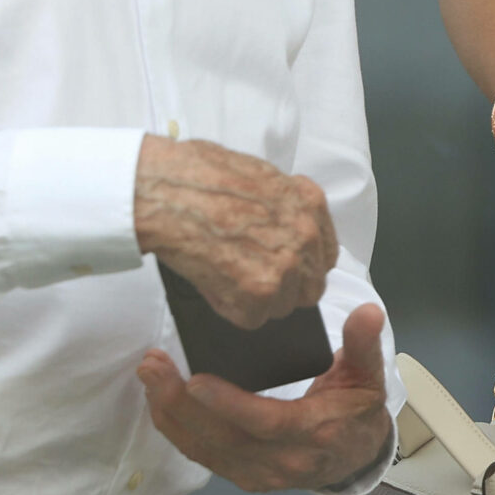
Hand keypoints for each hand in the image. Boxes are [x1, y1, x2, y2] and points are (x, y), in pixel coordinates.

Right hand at [134, 136, 336, 327]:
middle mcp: (306, 236)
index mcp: (309, 204)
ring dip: (256, 300)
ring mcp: (286, 266)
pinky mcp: (259, 293)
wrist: (169, 191)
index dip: (303, 266)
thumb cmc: (200, 176)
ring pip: (282, 306)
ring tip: (225, 272)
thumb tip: (280, 227)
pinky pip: (253, 318)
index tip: (286, 268)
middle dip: (285, 288)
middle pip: (311, 287)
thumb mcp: (260, 177)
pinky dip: (231, 308)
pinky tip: (214, 281)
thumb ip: (283, 207)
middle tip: (251, 277)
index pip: (325, 255)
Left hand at [140, 302, 392, 491]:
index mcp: (315, 433)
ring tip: (149, 375)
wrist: (357, 454)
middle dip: (183, 404)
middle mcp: (283, 461)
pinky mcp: (243, 476)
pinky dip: (177, 430)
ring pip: (207, 450)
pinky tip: (159, 400)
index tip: (196, 379)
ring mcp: (260, 474)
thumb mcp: (369, 374)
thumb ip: (363, 344)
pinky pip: (203, 456)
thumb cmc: (358, 407)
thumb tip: (368, 312)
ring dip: (171, 415)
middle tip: (154, 366)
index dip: (230, 404)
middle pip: (225, 439)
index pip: (266, 423)